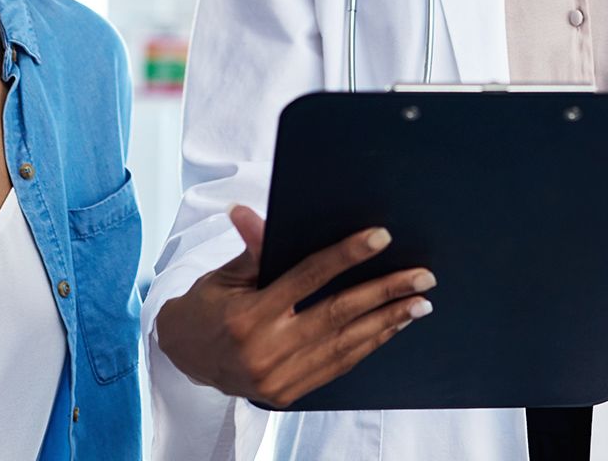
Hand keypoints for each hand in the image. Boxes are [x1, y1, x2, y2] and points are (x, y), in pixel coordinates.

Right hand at [154, 206, 436, 407]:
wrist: (184, 358)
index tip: (380, 238)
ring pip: (345, 345)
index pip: (307, 278)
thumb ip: (253, 250)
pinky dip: (367, 346)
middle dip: (385, 293)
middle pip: (338, 314)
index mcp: (249, 315)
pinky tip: (390, 328)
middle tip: (422, 278)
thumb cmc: (208, 307)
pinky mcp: (287, 394)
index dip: (346, 256)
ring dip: (387, 322)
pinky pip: (337, 367)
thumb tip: (253, 213)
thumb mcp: (224, 275)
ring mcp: (279, 377)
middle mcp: (266, 350)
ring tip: (419, 304)